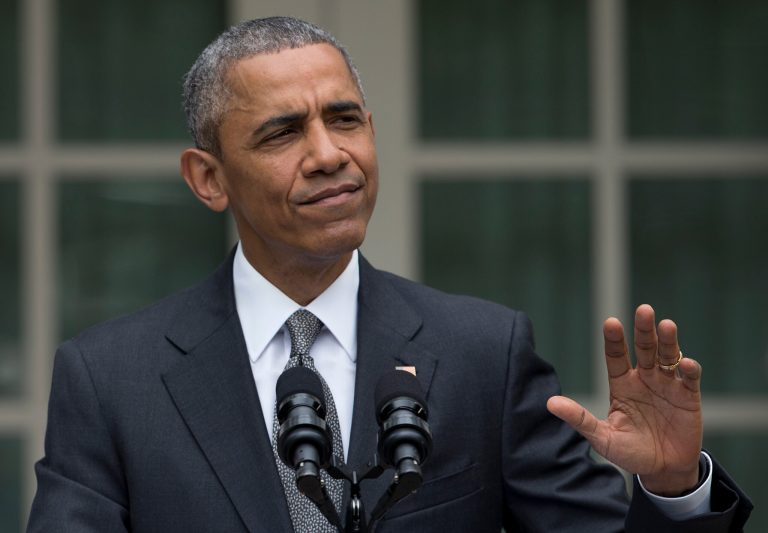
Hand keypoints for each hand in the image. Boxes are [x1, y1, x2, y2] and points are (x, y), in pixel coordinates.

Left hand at [546, 304, 702, 495]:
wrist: (663, 470)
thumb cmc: (629, 452)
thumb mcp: (602, 438)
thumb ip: (580, 419)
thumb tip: (550, 403)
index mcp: (621, 384)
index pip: (616, 356)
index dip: (614, 340)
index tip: (611, 322)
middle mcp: (644, 378)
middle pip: (643, 348)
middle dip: (643, 329)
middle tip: (644, 310)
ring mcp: (667, 385)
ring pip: (667, 355)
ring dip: (667, 341)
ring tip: (666, 325)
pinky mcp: (688, 396)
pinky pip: (689, 378)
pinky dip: (689, 369)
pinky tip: (685, 363)